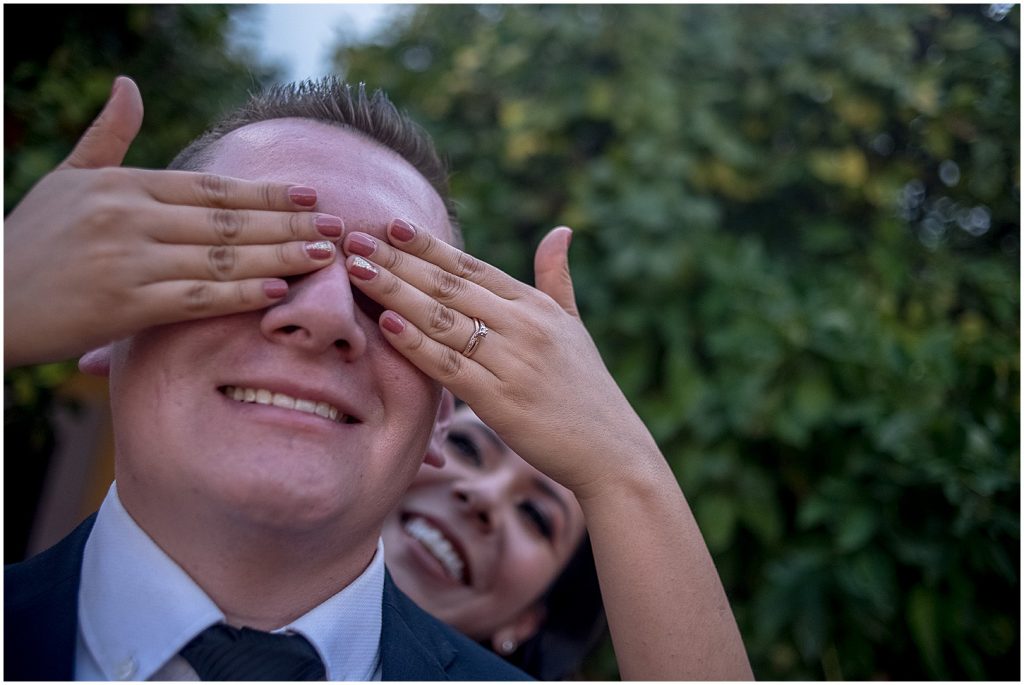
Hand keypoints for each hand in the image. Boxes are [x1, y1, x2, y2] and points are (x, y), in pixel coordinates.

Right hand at [4, 76, 342, 367]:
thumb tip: (129, 86)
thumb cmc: (31, 241)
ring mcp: (127, 259)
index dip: (265, 192)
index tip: (310, 194)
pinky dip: (241, 293)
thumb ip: (109, 137)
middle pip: (227, 219)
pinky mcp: (123, 304)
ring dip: (279, 255)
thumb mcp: (68, 179)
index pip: (211, 188)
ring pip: (221, 256)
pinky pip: (195, 297)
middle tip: (336, 226)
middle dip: (288, 222)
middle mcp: (129, 216)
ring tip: (324, 255)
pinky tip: (279, 290)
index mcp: (123, 185)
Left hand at [342, 220, 660, 498]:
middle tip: (354, 239)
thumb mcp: (574, 326)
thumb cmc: (586, 389)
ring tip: (356, 271)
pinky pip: (450, 367)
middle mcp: (524, 327)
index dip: (428, 245)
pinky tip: (386, 323)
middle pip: (449, 286)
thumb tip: (560, 230)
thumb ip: (557, 279)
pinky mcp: (502, 402)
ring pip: (442, 320)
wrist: (610, 451)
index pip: (472, 267)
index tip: (390, 224)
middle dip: (397, 261)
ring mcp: (513, 363)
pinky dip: (417, 344)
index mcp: (536, 306)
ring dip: (395, 292)